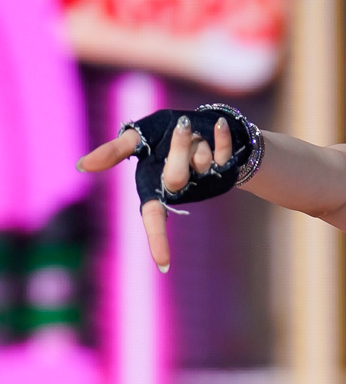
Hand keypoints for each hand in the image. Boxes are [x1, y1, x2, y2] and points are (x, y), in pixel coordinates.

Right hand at [77, 113, 233, 271]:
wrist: (201, 119)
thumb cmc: (162, 130)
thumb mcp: (138, 135)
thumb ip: (114, 150)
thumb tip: (82, 166)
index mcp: (154, 185)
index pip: (153, 217)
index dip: (157, 240)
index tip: (163, 264)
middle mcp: (179, 188)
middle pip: (175, 179)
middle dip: (177, 147)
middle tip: (182, 128)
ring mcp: (203, 181)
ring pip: (200, 161)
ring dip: (196, 139)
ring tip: (195, 135)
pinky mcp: (226, 169)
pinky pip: (225, 151)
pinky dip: (222, 135)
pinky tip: (219, 125)